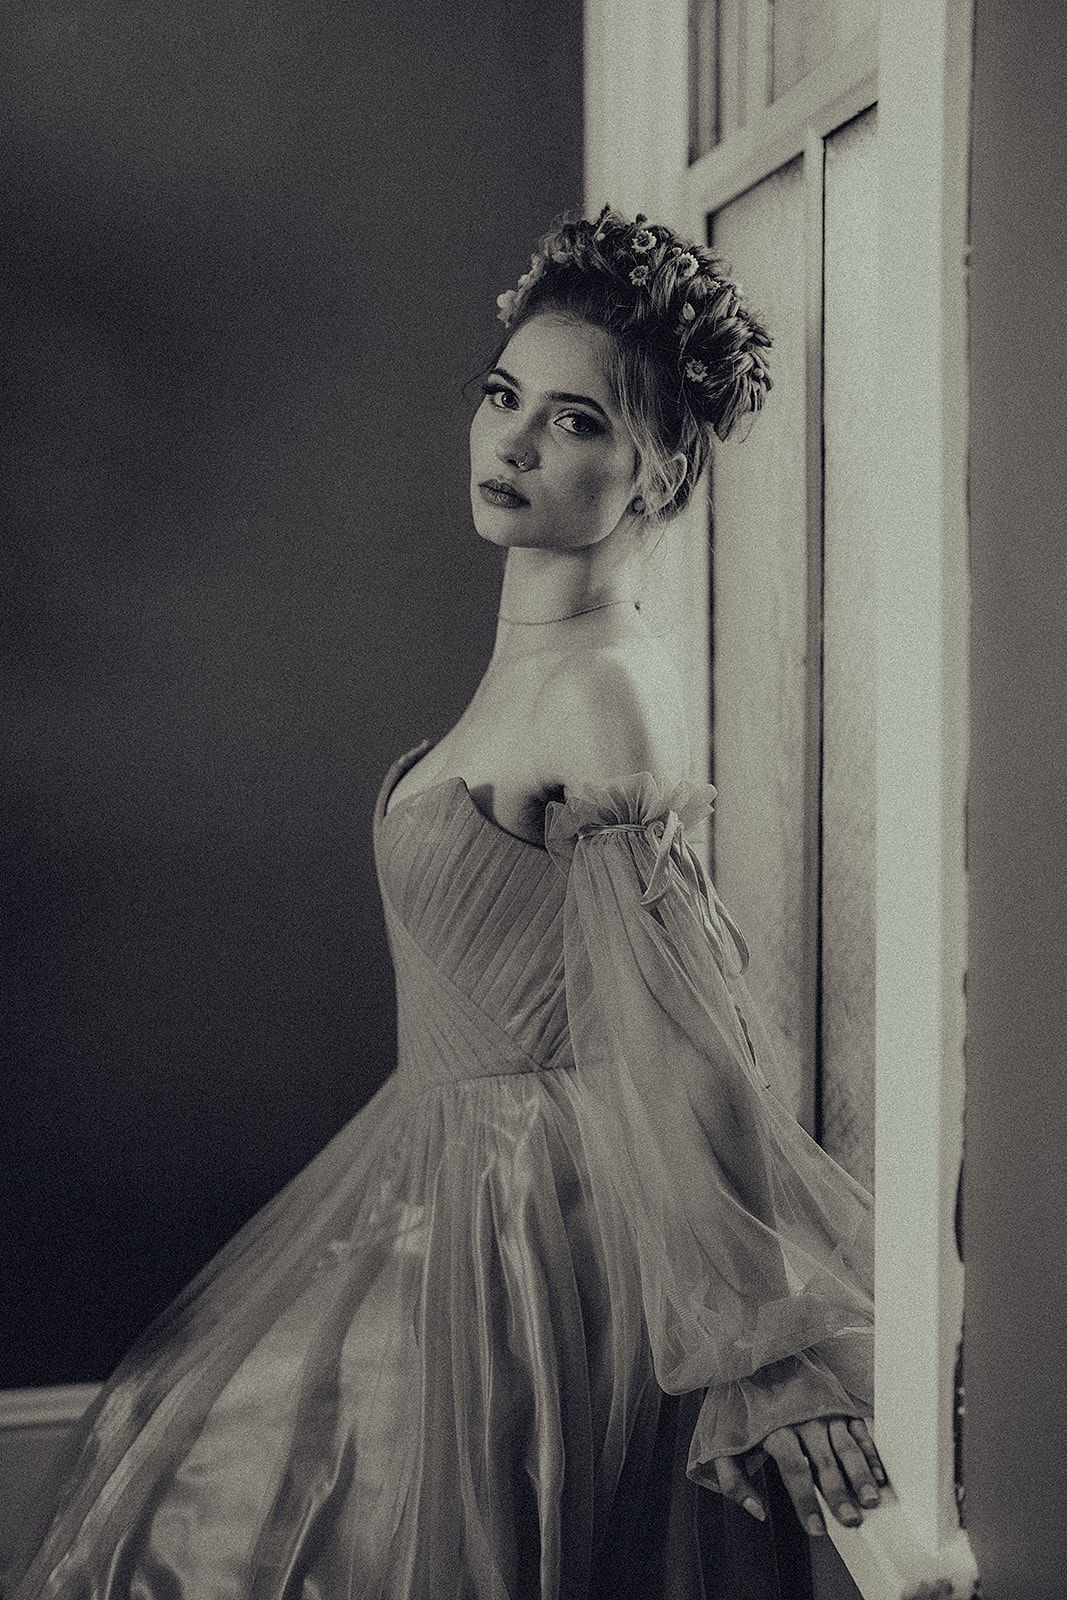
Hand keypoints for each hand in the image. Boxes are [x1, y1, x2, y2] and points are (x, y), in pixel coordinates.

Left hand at [713, 1416, 887, 1535]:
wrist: (752, 1352)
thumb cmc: (737, 1402)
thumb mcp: (722, 1440)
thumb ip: (734, 1480)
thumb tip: (757, 1511)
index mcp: (774, 1427)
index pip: (794, 1469)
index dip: (806, 1501)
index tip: (816, 1528)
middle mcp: (802, 1417)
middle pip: (824, 1460)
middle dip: (839, 1492)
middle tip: (851, 1520)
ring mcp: (822, 1407)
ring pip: (845, 1444)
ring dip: (860, 1473)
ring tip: (870, 1499)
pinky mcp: (836, 1400)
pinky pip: (857, 1427)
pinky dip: (870, 1450)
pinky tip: (878, 1473)